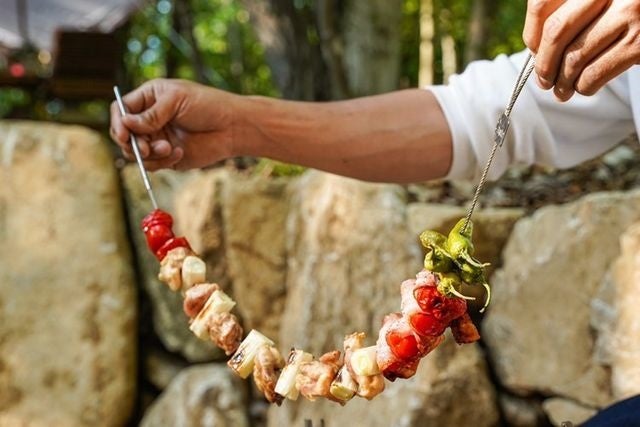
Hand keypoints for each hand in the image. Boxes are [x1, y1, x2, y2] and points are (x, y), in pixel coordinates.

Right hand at [110, 79, 236, 170]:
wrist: (233, 127)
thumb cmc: (208, 105)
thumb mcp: (177, 100)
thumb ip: (151, 114)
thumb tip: (125, 123)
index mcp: (150, 98)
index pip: (121, 110)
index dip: (118, 122)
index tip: (124, 134)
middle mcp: (150, 119)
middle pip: (124, 134)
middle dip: (131, 143)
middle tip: (144, 148)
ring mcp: (158, 138)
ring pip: (136, 152)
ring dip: (148, 154)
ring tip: (168, 148)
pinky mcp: (168, 156)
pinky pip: (153, 164)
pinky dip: (162, 161)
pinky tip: (179, 153)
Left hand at [523, 0, 639, 100]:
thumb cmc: (629, 11)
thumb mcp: (601, 2)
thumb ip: (572, 12)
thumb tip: (535, 49)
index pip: (542, 2)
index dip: (531, 33)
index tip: (533, 52)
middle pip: (556, 31)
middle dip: (544, 64)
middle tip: (544, 81)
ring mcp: (630, 12)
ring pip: (574, 56)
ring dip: (562, 81)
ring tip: (562, 90)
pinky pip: (595, 72)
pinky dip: (584, 86)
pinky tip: (584, 87)